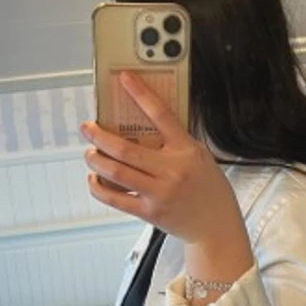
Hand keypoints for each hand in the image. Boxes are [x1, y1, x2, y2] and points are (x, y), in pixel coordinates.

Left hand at [81, 71, 243, 246]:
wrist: (217, 227)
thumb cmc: (209, 190)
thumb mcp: (200, 157)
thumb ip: (176, 142)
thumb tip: (145, 125)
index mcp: (186, 150)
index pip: (160, 115)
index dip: (140, 94)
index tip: (124, 79)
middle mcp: (172, 169)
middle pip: (125, 148)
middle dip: (99, 136)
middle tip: (88, 128)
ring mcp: (160, 192)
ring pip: (116, 172)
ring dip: (96, 160)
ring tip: (91, 153)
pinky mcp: (150, 212)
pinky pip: (115, 199)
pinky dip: (99, 188)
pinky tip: (94, 180)